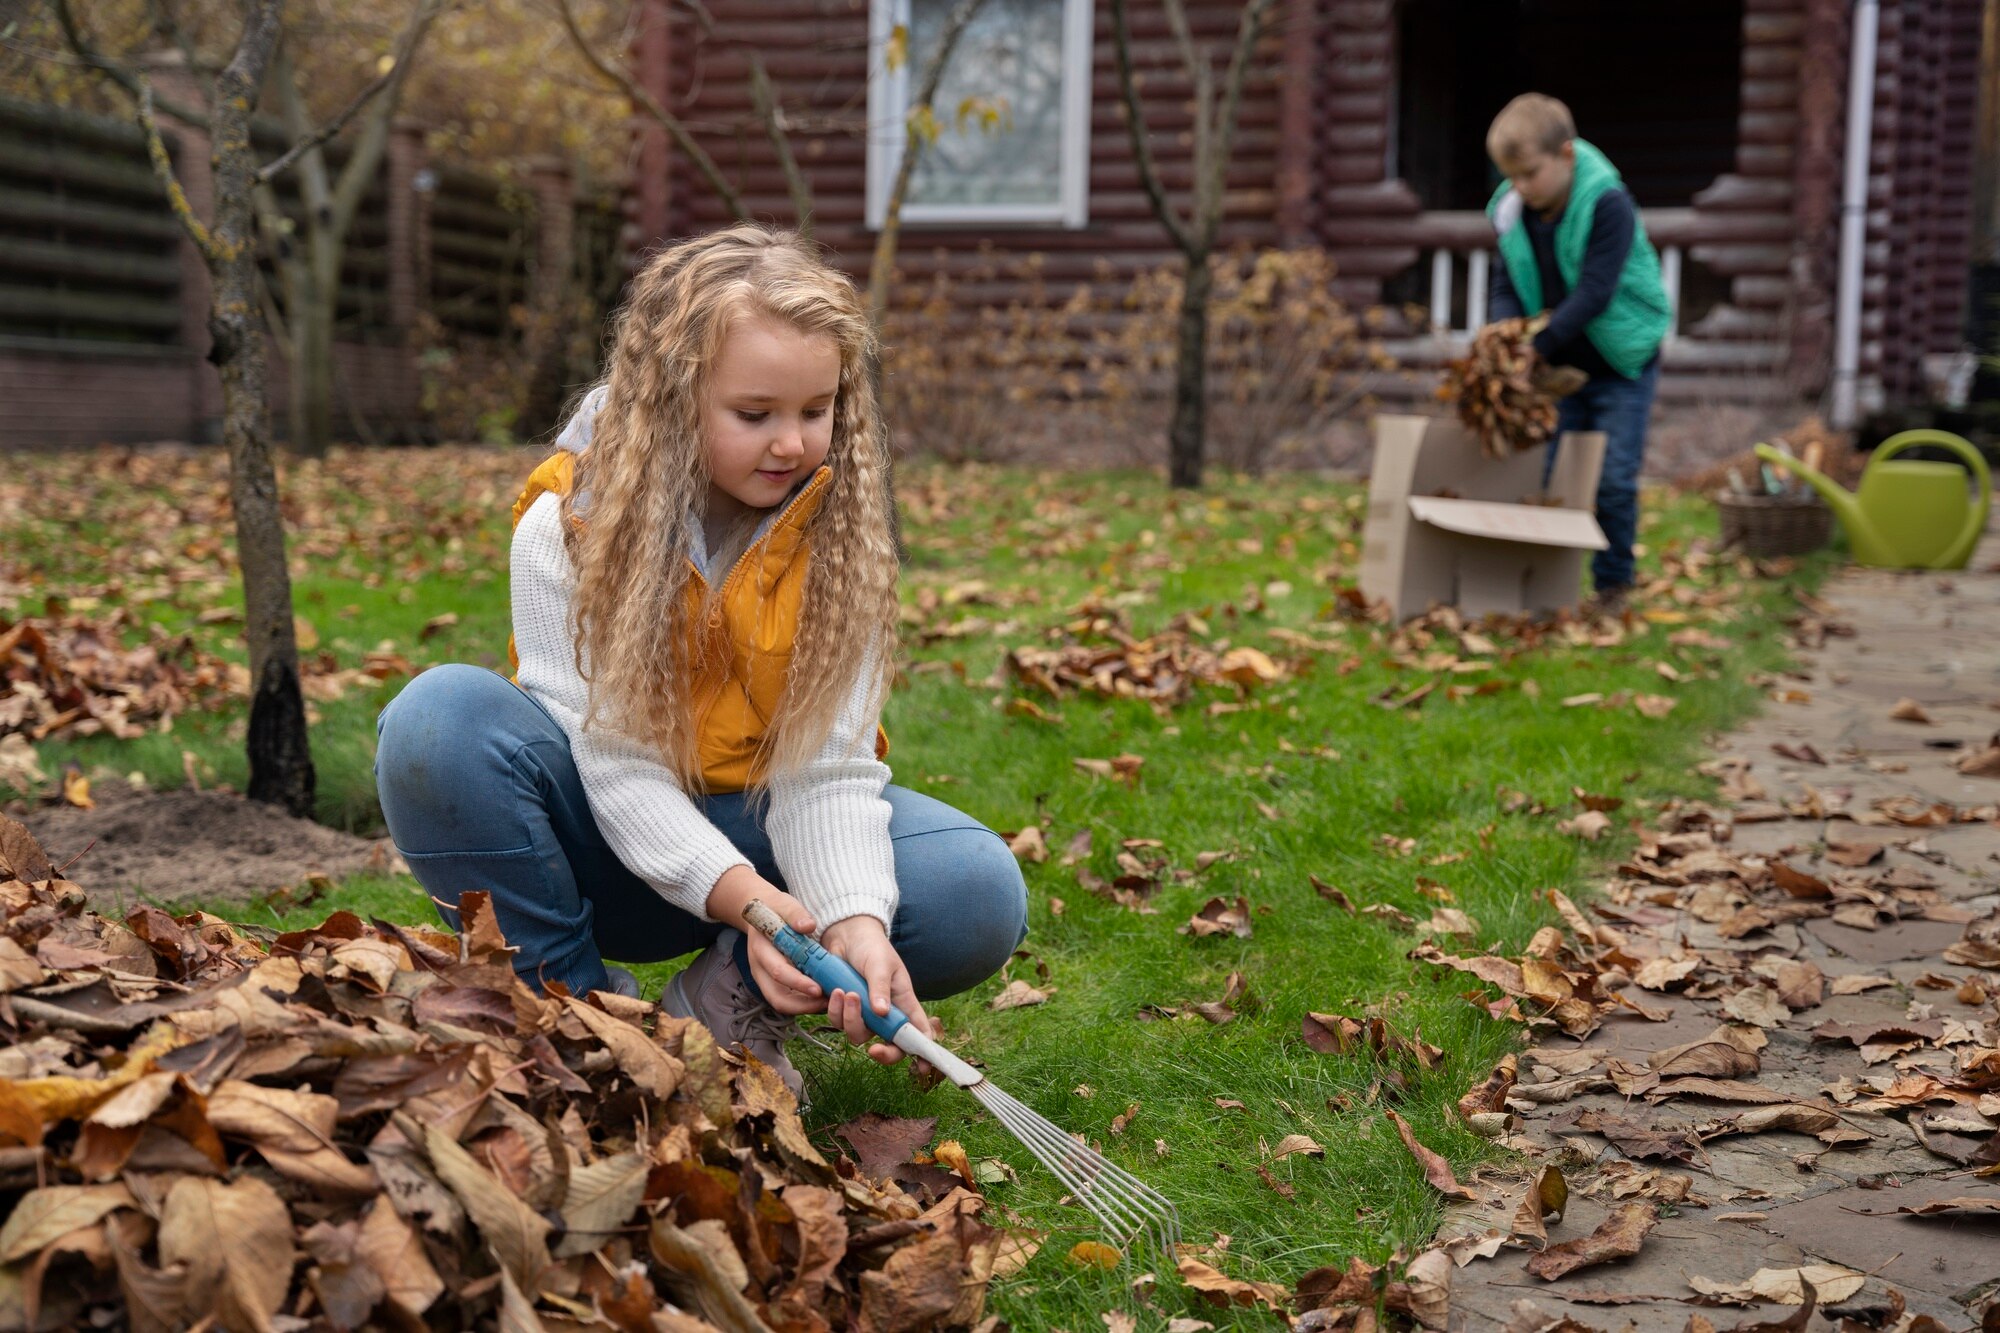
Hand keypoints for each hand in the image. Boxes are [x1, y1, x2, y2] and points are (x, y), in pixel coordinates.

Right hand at [704, 866, 822, 1015]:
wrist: (761, 912)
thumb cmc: (776, 909)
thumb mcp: (785, 904)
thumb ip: (796, 914)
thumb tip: (808, 926)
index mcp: (761, 950)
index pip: (778, 972)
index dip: (798, 983)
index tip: (819, 989)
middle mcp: (760, 969)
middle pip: (777, 998)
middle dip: (802, 1006)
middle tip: (828, 1002)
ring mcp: (765, 978)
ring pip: (782, 1003)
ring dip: (805, 1008)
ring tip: (829, 1002)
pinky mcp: (773, 983)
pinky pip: (787, 999)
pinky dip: (804, 1003)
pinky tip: (823, 998)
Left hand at [819, 917, 939, 1069]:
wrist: (845, 935)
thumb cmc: (872, 948)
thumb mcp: (881, 964)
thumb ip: (881, 988)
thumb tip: (882, 1012)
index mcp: (903, 1003)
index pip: (918, 1033)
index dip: (924, 1053)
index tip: (922, 1068)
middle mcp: (885, 1014)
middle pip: (888, 1045)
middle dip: (882, 1052)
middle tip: (873, 1049)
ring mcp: (863, 1014)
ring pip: (858, 1035)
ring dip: (852, 1019)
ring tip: (848, 993)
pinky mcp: (842, 1010)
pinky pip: (837, 1022)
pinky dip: (836, 1010)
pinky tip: (836, 991)